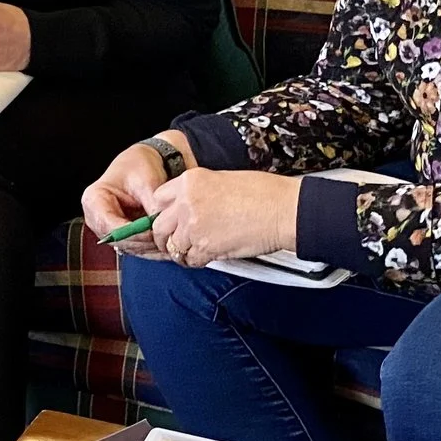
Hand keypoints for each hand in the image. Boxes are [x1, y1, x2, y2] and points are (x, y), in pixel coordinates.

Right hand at [81, 138, 179, 253]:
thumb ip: (151, 205)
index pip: (109, 225)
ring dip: (149, 248)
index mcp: (94, 200)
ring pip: (128, 247)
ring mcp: (108, 230)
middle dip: (142, 242)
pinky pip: (136, 248)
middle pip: (117, 240)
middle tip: (166, 241)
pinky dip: (151, 249)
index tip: (152, 233)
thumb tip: (158, 228)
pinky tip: (167, 246)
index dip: (132, 234)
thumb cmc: (140, 166)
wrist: (143, 165)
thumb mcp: (147, 181)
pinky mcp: (121, 236)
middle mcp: (97, 218)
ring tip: (169, 243)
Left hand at [145, 168, 302, 267]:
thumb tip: (185, 209)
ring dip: (181, 251)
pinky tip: (206, 256)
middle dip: (165, 236)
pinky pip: (190, 260)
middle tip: (173, 241)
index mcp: (190, 181)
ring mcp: (193, 225)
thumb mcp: (221, 180)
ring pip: (172, 246)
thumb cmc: (263, 193)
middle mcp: (186, 202)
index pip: (158, 199)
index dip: (163, 213)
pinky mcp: (205, 247)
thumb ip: (198, 193)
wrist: (283, 209)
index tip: (168, 220)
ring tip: (193, 251)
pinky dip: (196, 261)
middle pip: (158, 225)